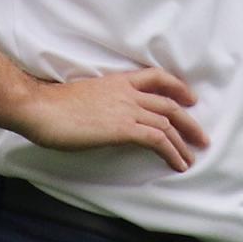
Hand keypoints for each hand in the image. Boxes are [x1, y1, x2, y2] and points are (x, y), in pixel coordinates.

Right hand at [16, 67, 209, 172]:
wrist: (41, 108)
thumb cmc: (55, 105)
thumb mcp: (87, 96)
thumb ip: (105, 101)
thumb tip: (111, 116)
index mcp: (118, 80)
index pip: (156, 77)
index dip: (177, 87)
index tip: (190, 98)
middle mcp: (127, 92)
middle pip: (169, 103)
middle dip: (189, 122)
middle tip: (201, 138)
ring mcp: (127, 109)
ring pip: (167, 123)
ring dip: (183, 143)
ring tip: (191, 158)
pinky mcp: (123, 128)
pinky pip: (157, 139)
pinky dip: (172, 152)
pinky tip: (178, 164)